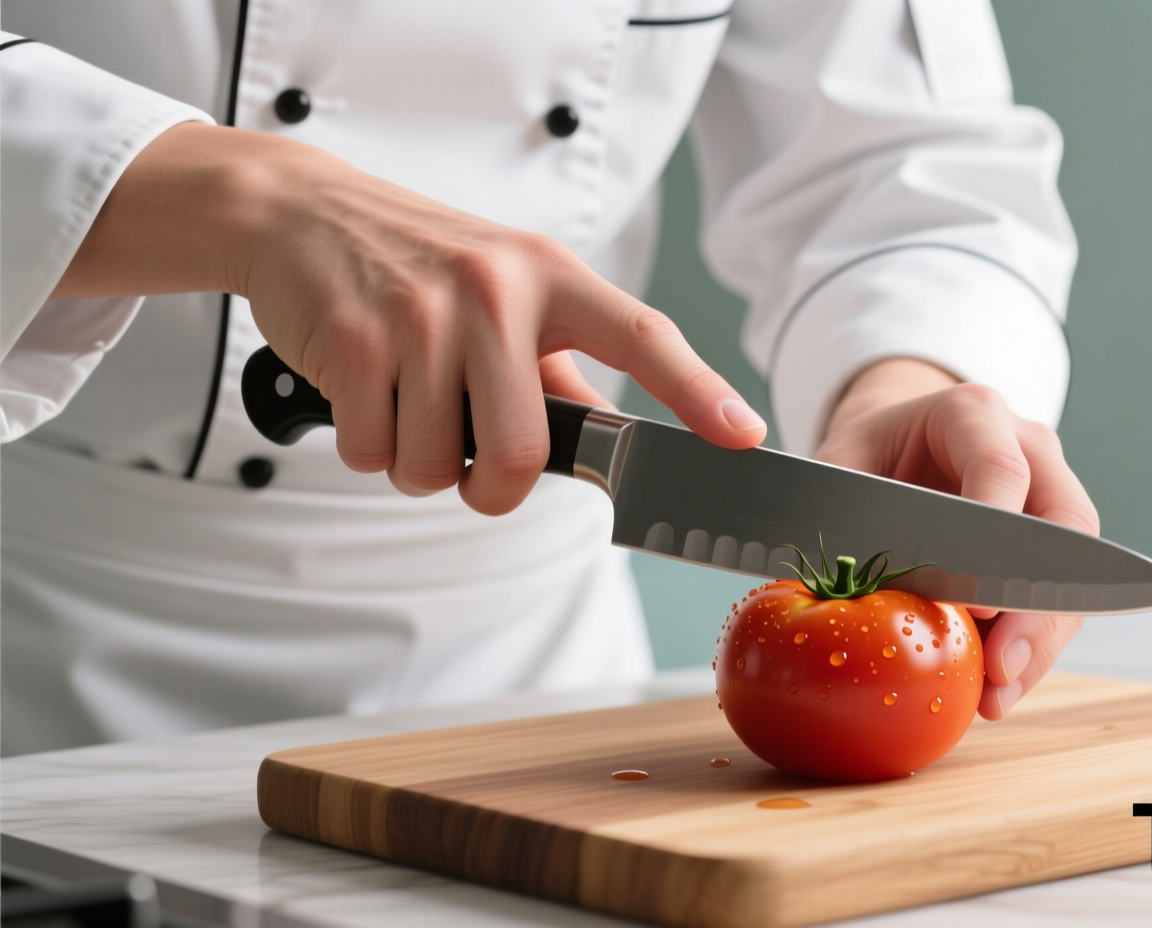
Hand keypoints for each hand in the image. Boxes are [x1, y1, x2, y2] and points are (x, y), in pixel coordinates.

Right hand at [53, 123, 766, 512]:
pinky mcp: (352, 342)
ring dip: (420, 467)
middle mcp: (494, 291)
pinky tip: (366, 395)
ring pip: (436, 467)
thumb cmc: (419, 260)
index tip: (742, 435)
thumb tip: (609, 439)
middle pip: (520, 455)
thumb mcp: (506, 289)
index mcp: (550, 277)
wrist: (303, 211)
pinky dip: (368, 448)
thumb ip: (558, 365)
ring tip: (410, 407)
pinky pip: (373, 453)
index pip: (643, 336)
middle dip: (493, 490)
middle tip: (474, 465)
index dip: (697, 392)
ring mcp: (421, 316)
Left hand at [813, 359, 1099, 720]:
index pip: (1001, 468)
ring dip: (1039, 641)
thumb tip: (832, 588)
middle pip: (1064, 525)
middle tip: (1001, 664)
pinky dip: (1031, 649)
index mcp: (973, 414)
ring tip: (997, 696)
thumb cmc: (866, 456)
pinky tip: (998, 690)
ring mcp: (1049, 495)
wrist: (895, 447)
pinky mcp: (1051, 548)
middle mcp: (1027, 447)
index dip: (994, 537)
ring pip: (1073, 572)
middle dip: (1036, 605)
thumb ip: (836, 513)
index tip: (973, 602)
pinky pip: (1058, 600)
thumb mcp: (839, 466)